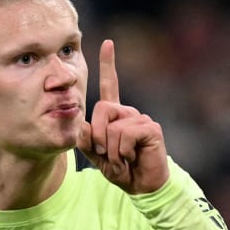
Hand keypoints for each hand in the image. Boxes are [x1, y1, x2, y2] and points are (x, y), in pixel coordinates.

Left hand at [76, 39, 169, 194]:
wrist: (141, 186)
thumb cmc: (121, 169)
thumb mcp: (97, 155)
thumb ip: (86, 140)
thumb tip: (79, 125)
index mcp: (116, 115)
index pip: (111, 85)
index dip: (109, 64)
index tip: (107, 43)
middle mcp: (129, 113)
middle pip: (101, 109)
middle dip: (97, 136)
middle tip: (107, 153)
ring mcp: (141, 119)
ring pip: (112, 127)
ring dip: (111, 150)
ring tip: (122, 159)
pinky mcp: (150, 128)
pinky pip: (125, 134)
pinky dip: (122, 151)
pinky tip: (131, 158)